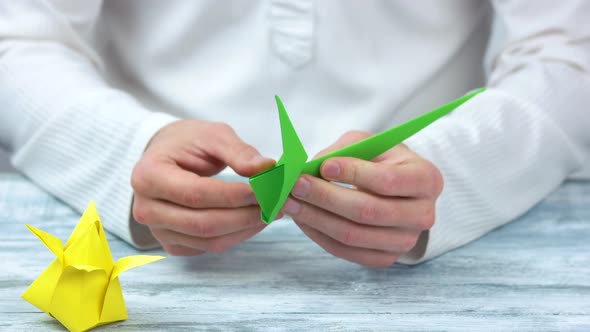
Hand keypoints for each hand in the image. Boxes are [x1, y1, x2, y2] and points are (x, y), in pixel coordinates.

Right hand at [131, 120, 274, 255]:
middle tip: (277, 204)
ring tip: (271, 212)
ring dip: (246, 229)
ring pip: (209, 240)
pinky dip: (236, 236)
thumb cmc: (187, 143)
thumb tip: (266, 168)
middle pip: (203, 223)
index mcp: (148, 175)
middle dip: (245, 216)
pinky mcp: (172, 243)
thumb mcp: (212, 135)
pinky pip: (208, 247)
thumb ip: (238, 151)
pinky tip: (253, 220)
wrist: (165, 157)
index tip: (266, 190)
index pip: (197, 193)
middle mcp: (146, 208)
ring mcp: (157, 230)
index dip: (235, 195)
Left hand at [283, 131, 442, 267]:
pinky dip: (318, 234)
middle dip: (326, 197)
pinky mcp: (384, 258)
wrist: (398, 191)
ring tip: (290, 202)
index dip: (353, 173)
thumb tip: (310, 167)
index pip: (388, 181)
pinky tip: (301, 218)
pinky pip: (345, 251)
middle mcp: (422, 215)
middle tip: (296, 184)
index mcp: (426, 179)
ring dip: (315, 218)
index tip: (323, 165)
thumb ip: (343, 151)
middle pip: (368, 211)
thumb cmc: (381, 161)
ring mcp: (405, 241)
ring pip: (353, 235)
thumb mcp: (369, 143)